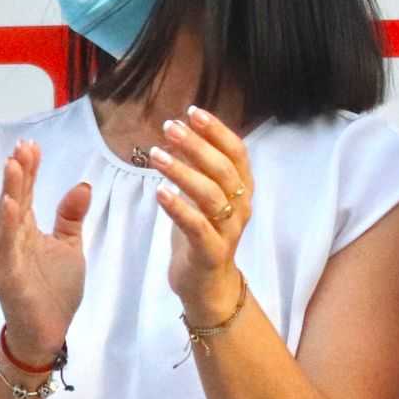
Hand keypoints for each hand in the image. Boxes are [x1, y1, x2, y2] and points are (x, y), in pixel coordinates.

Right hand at [0, 139, 89, 362]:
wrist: (48, 328)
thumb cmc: (54, 287)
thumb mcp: (69, 245)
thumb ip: (71, 216)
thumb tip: (82, 185)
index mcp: (25, 228)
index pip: (27, 192)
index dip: (29, 169)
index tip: (32, 145)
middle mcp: (10, 237)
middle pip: (14, 198)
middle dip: (18, 172)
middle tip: (23, 146)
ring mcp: (5, 254)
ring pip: (4, 217)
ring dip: (9, 191)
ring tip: (14, 166)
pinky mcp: (5, 273)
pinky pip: (3, 246)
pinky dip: (5, 225)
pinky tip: (10, 205)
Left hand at [151, 105, 252, 328]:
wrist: (207, 286)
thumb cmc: (201, 235)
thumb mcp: (201, 198)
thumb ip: (198, 168)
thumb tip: (182, 130)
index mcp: (242, 191)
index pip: (237, 153)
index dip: (217, 131)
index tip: (192, 112)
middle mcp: (241, 208)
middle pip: (224, 170)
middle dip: (197, 145)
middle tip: (169, 127)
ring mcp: (228, 231)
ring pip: (211, 195)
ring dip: (183, 172)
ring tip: (156, 155)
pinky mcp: (211, 252)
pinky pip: (197, 227)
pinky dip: (179, 208)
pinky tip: (159, 191)